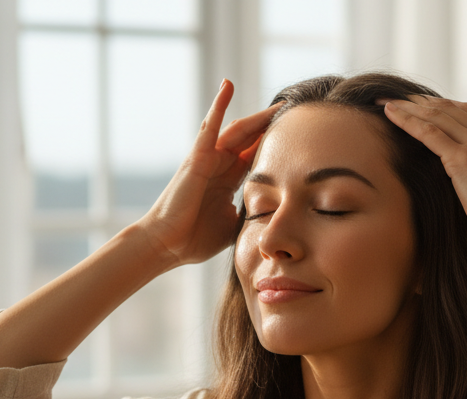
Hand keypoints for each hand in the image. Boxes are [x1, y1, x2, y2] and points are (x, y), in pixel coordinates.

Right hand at [137, 80, 281, 267]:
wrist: (169, 245)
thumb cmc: (195, 239)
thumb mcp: (232, 225)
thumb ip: (249, 215)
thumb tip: (270, 218)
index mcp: (229, 180)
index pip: (257, 156)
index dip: (275, 144)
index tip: (298, 136)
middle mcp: (220, 165)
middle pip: (251, 139)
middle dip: (272, 126)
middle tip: (295, 113)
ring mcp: (208, 158)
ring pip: (238, 130)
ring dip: (258, 117)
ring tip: (279, 104)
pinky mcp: (197, 157)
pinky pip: (210, 126)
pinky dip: (219, 105)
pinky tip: (228, 85)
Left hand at [380, 95, 466, 251]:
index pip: (466, 111)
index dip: (440, 105)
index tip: (419, 104)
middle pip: (449, 108)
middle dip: (419, 101)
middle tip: (395, 97)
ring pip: (436, 115)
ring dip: (408, 106)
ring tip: (385, 102)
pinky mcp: (463, 158)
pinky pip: (429, 132)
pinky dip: (407, 120)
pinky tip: (390, 114)